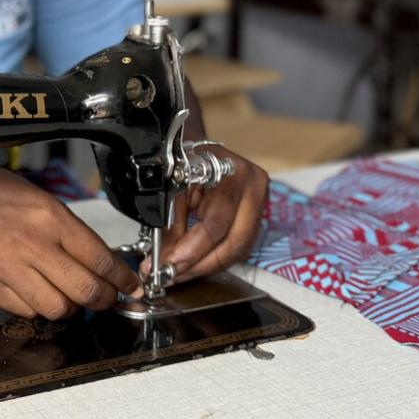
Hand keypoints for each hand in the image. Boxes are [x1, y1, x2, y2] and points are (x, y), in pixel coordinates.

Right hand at [0, 162, 142, 318]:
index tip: (130, 286)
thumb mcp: (42, 200)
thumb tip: (102, 264)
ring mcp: (6, 267)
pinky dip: (38, 307)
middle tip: (106, 298)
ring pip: (57, 308)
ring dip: (69, 307)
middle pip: (84, 289)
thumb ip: (70, 232)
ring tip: (66, 294)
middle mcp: (29, 243)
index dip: (122, 279)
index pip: (99, 258)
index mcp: (48, 216)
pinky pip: (27, 312)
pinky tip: (36, 290)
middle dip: (103, 300)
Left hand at [144, 145, 268, 284]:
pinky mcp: (257, 210)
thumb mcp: (169, 188)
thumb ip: (167, 226)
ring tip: (181, 272)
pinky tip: (194, 262)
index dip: (192, 250)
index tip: (170, 266)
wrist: (193, 143)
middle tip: (175, 275)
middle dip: (202, 264)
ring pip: (240, 248)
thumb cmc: (180, 160)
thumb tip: (158, 263)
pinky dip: (215, 255)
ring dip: (207, 264)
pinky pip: (238, 242)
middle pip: (234, 242)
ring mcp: (260, 198)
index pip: (215, 223)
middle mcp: (253, 184)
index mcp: (231, 172)